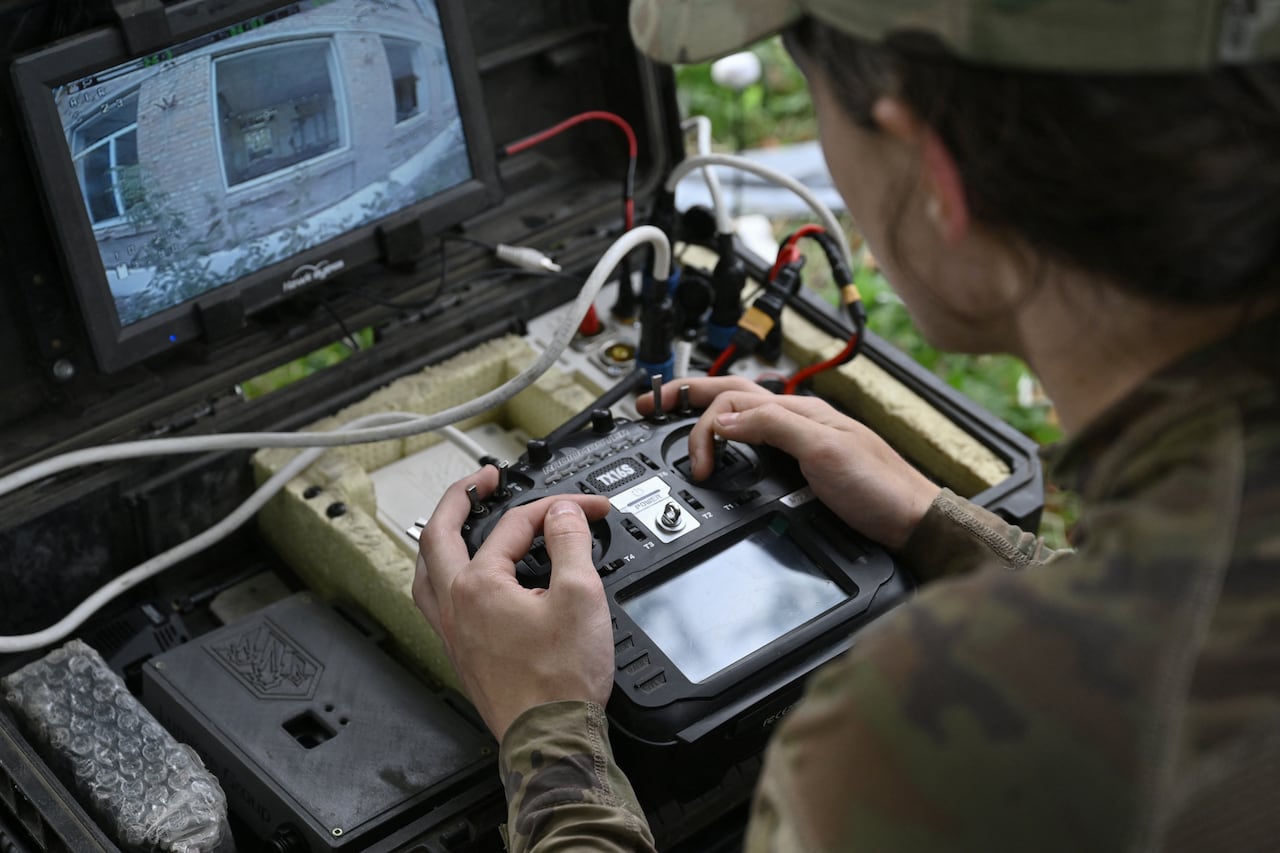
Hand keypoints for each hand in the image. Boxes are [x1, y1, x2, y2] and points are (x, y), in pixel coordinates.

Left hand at [414, 466, 615, 741]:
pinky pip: (435, 600)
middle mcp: (454, 605)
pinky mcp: (460, 653)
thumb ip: (570, 542)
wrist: (550, 739)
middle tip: (481, 479)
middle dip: (460, 497)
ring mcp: (451, 631)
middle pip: (440, 534)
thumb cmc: (561, 681)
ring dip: (440, 537)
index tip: (590, 509)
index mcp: (479, 585)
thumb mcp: (581, 597)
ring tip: (457, 521)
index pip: (516, 525)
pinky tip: (460, 580)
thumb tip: (563, 512)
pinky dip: (443, 575)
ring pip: (427, 569)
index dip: (558, 508)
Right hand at [638, 377, 939, 548]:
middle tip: (650, 402)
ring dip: (705, 413)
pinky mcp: (804, 468)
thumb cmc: (880, 488)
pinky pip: (756, 444)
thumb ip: (772, 426)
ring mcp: (800, 443)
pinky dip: (729, 440)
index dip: (701, 421)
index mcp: (798, 410)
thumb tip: (723, 418)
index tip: (691, 459)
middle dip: (687, 396)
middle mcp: (796, 421)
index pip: (732, 400)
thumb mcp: (823, 449)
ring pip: (741, 418)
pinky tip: (723, 448)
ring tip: (676, 415)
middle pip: (731, 398)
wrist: (912, 523)